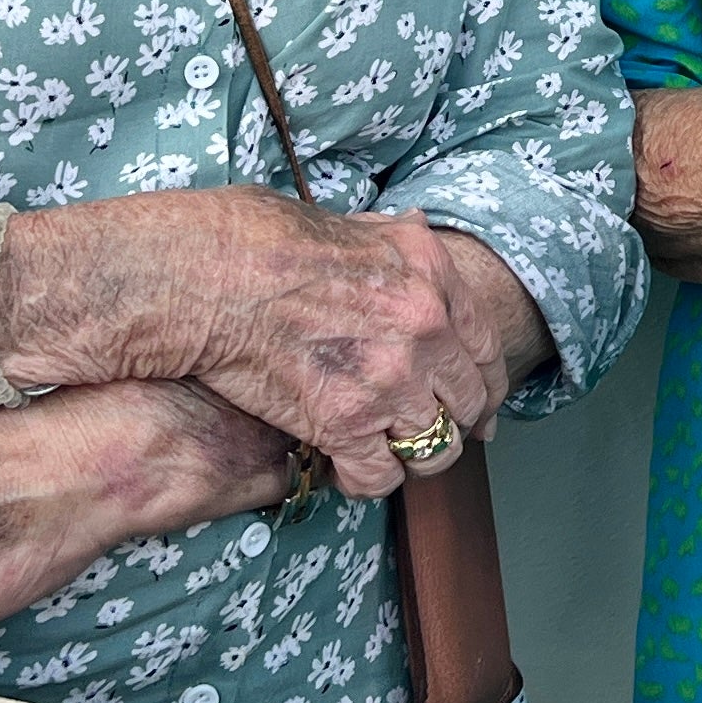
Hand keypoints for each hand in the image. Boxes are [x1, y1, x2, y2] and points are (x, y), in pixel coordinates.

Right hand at [162, 195, 544, 499]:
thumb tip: (417, 230)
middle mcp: (425, 329)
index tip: (480, 409)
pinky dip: (366, 480)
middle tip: (433, 437)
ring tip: (390, 454)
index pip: (486, 348)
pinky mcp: (344, 422)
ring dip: (413, 456)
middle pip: (467, 402)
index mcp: (433, 277)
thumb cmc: (272, 244)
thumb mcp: (359, 223)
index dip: (486, 387)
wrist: (215, 276)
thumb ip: (399, 238)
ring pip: (434, 447)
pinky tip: (350, 471)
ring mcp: (389, 379)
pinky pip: (381, 476)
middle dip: (453, 424)